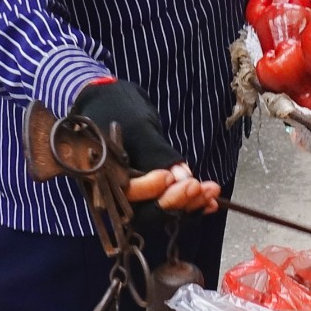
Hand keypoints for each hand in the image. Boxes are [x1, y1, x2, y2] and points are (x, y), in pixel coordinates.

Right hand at [71, 80, 220, 214]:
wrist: (108, 100)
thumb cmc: (117, 107)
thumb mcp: (137, 126)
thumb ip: (156, 153)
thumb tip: (181, 177)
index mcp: (98, 174)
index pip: (124, 194)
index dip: (148, 189)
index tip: (168, 177)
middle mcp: (110, 191)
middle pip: (143, 210)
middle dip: (173, 201)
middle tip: (197, 187)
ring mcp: (127, 194)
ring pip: (157, 210)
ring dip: (186, 204)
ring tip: (211, 193)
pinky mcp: (143, 192)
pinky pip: (165, 204)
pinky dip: (187, 203)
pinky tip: (210, 202)